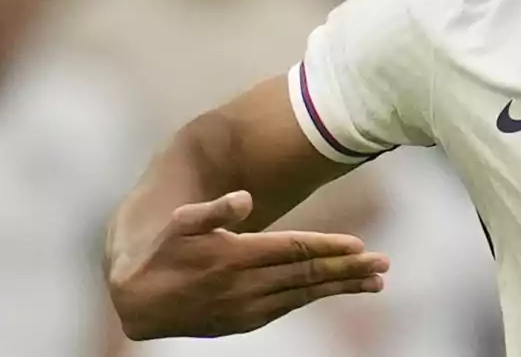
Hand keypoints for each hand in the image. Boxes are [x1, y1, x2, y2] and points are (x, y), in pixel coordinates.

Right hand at [108, 191, 389, 339]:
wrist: (136, 299)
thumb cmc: (160, 250)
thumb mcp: (178, 222)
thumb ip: (211, 208)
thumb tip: (245, 198)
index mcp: (235, 258)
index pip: (293, 251)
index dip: (328, 248)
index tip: (361, 247)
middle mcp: (246, 287)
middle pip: (308, 275)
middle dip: (349, 270)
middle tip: (384, 265)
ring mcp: (246, 308)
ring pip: (304, 294)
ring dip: (341, 287)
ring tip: (375, 282)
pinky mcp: (243, 322)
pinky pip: (288, 307)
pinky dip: (314, 297)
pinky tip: (333, 289)